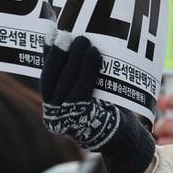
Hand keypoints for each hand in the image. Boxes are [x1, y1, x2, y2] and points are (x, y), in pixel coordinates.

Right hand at [40, 34, 122, 151]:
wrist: (125, 140)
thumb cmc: (110, 112)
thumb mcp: (90, 93)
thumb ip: (80, 76)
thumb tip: (80, 42)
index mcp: (52, 109)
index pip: (46, 76)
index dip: (47, 54)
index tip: (50, 32)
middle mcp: (53, 116)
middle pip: (50, 80)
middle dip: (57, 54)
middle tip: (65, 33)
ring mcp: (64, 120)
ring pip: (65, 83)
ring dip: (74, 58)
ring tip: (83, 39)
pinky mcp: (80, 120)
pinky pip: (81, 89)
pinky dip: (87, 70)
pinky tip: (94, 54)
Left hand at [153, 94, 172, 160]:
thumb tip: (160, 99)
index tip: (165, 102)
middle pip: (167, 123)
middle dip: (161, 125)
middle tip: (163, 128)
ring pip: (164, 139)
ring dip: (162, 139)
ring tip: (170, 140)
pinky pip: (165, 152)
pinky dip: (164, 151)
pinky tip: (171, 150)